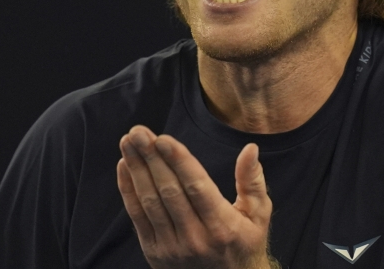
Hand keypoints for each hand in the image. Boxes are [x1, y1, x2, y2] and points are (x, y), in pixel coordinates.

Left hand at [117, 125, 273, 268]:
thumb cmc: (244, 243)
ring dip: (137, 169)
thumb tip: (250, 149)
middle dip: (152, 158)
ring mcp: (172, 247)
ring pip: (150, 202)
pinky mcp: (154, 252)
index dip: (179, 162)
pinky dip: (128, 189)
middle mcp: (196, 238)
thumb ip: (253, 180)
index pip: (197, 188)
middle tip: (139, 132)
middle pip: (169, 191)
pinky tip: (124, 166)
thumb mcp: (258, 214)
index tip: (163, 139)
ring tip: (129, 142)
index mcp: (223, 226)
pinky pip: (137, 217)